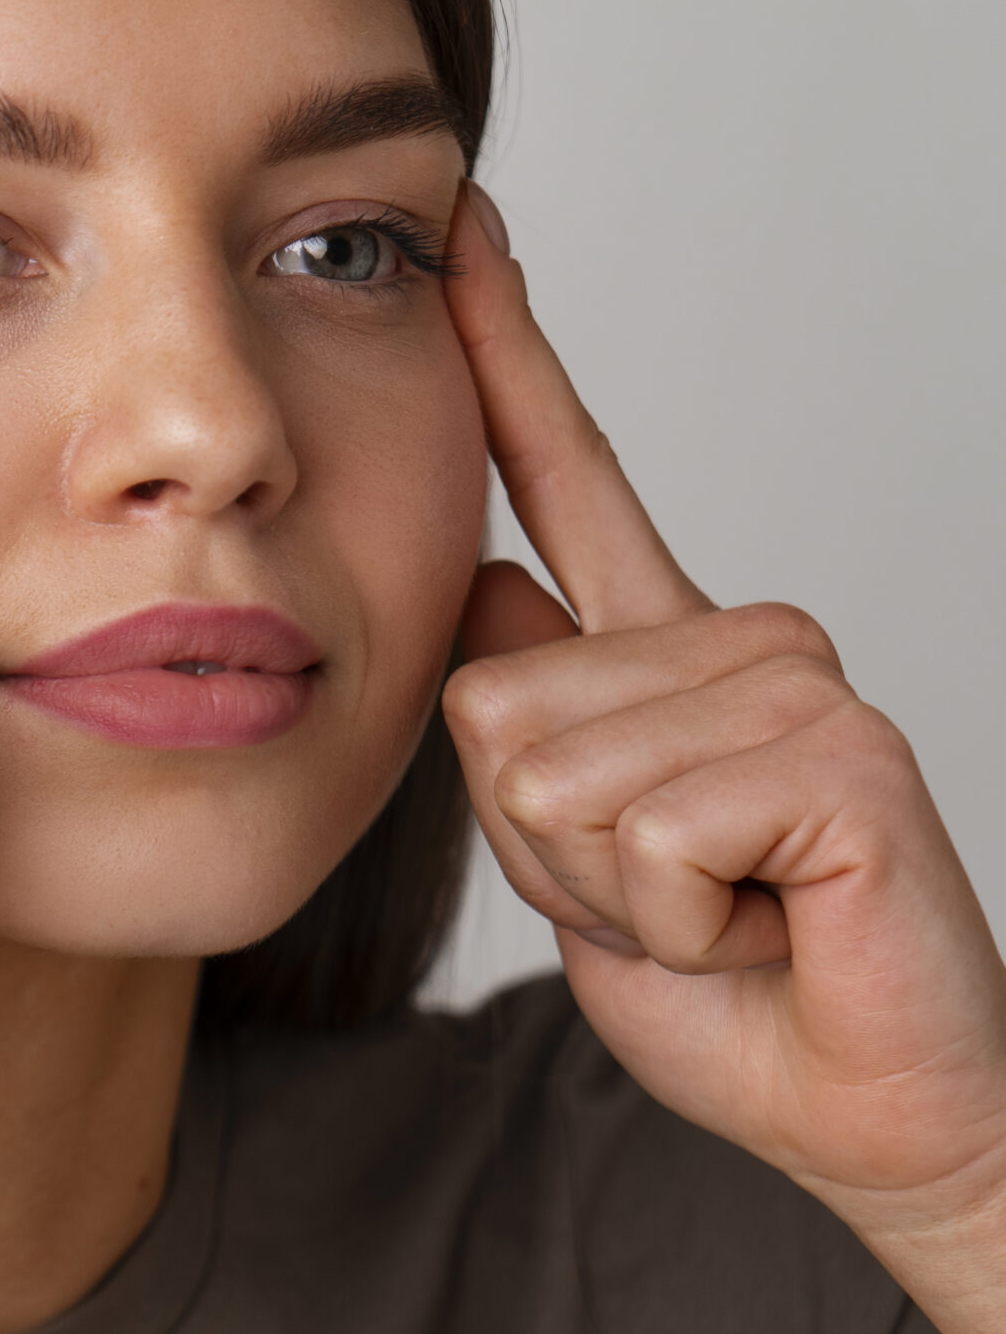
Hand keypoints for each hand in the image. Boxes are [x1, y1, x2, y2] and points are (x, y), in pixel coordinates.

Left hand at [441, 182, 1005, 1333]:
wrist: (868, 1107)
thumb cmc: (736, 990)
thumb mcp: (585, 855)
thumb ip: (541, 716)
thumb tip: (491, 579)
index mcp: (665, 650)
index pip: (572, 471)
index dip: (507, 351)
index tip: (464, 226)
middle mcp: (735, 636)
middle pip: (491, 697)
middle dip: (541, 844)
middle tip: (670, 894)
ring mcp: (796, 679)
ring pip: (550, 773)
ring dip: (608, 890)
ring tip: (724, 910)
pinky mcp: (841, 750)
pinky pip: (639, 832)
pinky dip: (669, 919)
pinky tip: (766, 921)